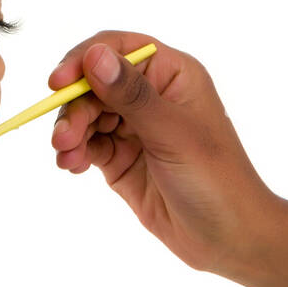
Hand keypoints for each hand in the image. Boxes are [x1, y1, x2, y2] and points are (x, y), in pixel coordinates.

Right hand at [49, 30, 276, 275]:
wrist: (229, 239)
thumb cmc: (215, 179)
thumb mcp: (172, 133)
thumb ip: (131, 94)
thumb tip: (94, 55)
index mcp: (172, 75)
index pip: (119, 48)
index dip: (84, 59)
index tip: (58, 84)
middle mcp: (151, 95)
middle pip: (94, 84)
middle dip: (74, 108)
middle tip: (63, 138)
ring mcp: (134, 127)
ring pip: (86, 115)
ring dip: (70, 132)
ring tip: (67, 157)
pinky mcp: (121, 158)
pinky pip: (87, 144)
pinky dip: (74, 152)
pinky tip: (72, 166)